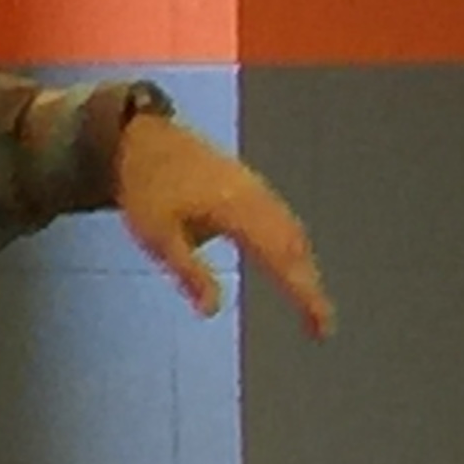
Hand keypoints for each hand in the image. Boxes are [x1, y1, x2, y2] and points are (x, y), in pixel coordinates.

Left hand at [114, 111, 334, 336]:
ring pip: (294, 230)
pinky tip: (291, 261)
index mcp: (236, 211)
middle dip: (311, 287)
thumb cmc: (145, 187)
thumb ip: (188, 272)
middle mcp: (255, 197)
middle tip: (321, 326)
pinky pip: (284, 217)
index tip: (321, 325)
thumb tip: (212, 310)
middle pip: (296, 246)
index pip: (282, 259)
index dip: (306, 294)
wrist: (142, 137)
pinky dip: (295, 246)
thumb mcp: (156, 235)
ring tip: (310, 301)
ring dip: (305, 267)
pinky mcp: (250, 184)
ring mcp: (256, 187)